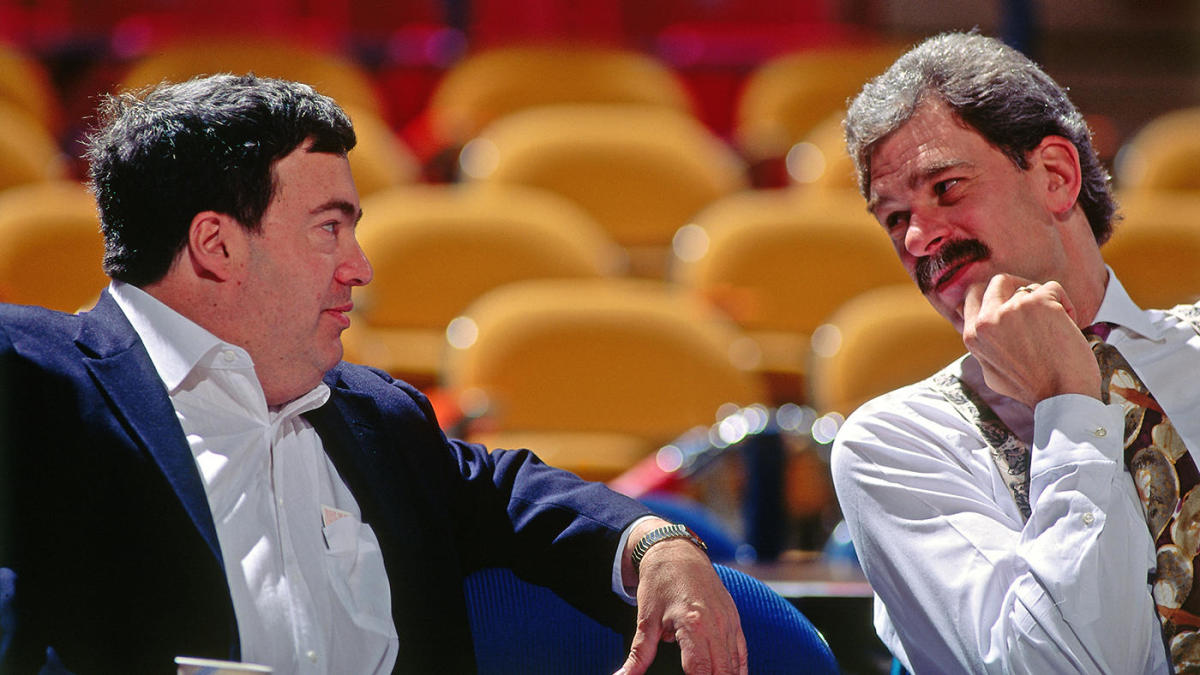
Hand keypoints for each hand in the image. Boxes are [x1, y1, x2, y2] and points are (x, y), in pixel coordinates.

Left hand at [615, 523, 747, 674]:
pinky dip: (738, 669)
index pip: (701, 672)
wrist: (676, 551)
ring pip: (735, 665)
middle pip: (722, 672)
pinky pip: (742, 652)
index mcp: (693, 625)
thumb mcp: (645, 620)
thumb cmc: (659, 584)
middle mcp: (716, 625)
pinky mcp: (734, 619)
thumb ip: (638, 655)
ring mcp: (728, 622)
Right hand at [961, 274, 1100, 406]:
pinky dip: (1066, 304)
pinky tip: (1070, 326)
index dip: (993, 294)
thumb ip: (986, 346)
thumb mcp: (991, 371)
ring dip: (1045, 300)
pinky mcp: (1039, 303)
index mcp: (973, 335)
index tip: (1010, 301)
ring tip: (1057, 323)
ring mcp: (1011, 309)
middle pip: (999, 282)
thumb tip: (982, 327)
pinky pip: (1054, 288)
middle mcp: (987, 320)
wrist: (1062, 398)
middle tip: (1036, 305)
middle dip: (1019, 289)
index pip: (973, 295)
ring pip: (1030, 286)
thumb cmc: (1033, 388)